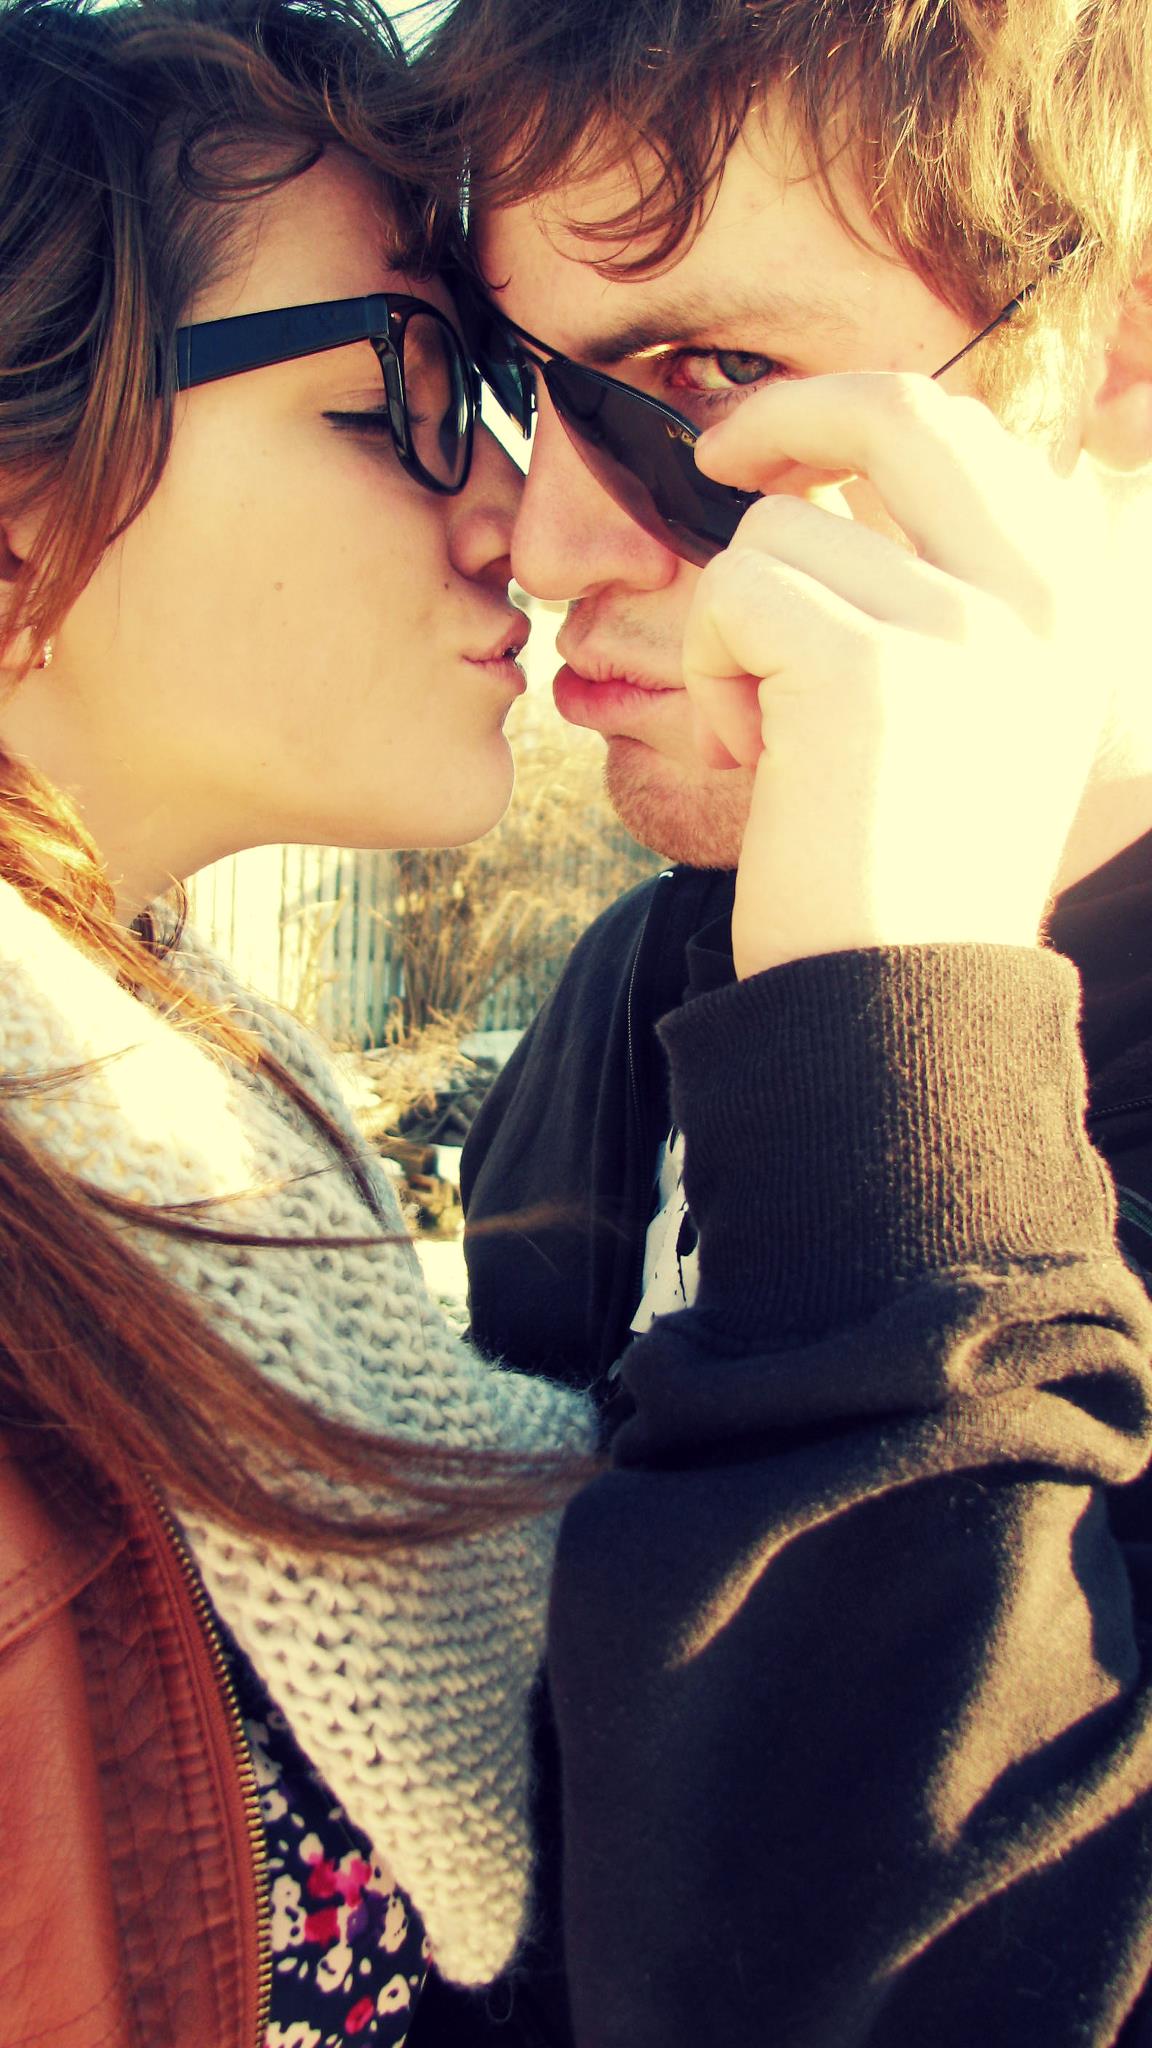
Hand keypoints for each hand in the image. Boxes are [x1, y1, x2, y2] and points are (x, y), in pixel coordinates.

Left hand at [685, 374, 1112, 978]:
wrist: (902, 1004)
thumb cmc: (908, 870)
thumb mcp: (977, 707)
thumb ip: (945, 588)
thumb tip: (836, 482)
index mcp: (1072, 601)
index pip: (966, 433)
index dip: (855, 418)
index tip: (787, 452)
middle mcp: (1039, 599)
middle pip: (898, 410)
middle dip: (785, 414)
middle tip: (719, 457)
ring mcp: (961, 626)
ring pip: (779, 529)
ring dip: (732, 623)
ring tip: (764, 734)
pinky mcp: (864, 667)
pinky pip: (733, 595)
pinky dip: (707, 670)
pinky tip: (747, 757)